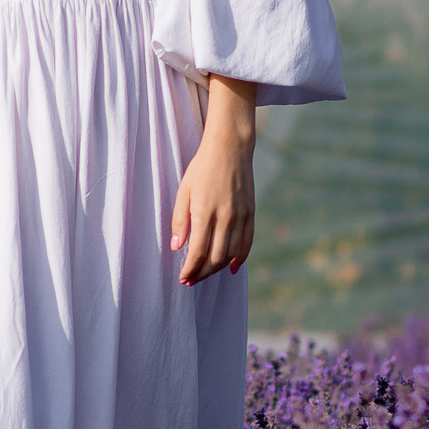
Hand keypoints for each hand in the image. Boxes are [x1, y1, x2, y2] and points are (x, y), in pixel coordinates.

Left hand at [170, 78, 256, 284]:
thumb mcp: (184, 191)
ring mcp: (240, 216)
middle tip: (191, 280)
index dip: (190, 269)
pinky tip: (230, 267)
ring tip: (206, 273)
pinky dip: (239, 258)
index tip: (182, 278)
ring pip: (231, 254)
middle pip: (215, 258)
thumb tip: (177, 247)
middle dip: (202, 273)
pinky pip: (247, 243)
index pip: (198, 252)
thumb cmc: (202, 168)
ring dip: (218, 268)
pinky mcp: (251, 213)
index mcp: (205, 212)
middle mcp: (225, 217)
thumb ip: (180, 220)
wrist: (230, 148)